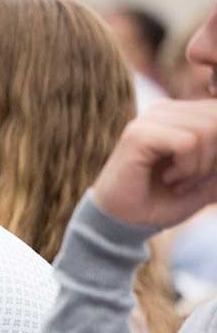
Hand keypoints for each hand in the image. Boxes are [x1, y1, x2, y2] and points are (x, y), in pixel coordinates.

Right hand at [92, 100, 216, 228]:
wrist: (124, 223)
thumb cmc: (164, 201)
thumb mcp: (210, 180)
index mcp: (181, 114)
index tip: (203, 175)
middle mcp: (165, 109)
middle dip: (215, 159)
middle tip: (190, 180)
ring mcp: (150, 119)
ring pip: (207, 130)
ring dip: (201, 167)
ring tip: (178, 180)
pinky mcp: (138, 134)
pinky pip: (188, 142)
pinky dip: (187, 168)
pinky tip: (169, 179)